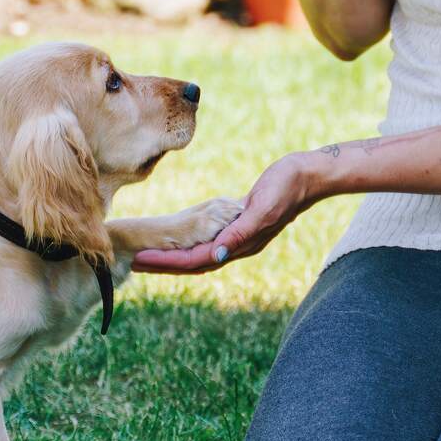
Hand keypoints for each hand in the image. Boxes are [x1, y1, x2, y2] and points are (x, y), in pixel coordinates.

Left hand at [131, 152, 325, 273]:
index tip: (141, 260)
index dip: (167, 262)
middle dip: (164, 264)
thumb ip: (240, 233)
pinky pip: (208, 240)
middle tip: (133, 262)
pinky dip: (190, 243)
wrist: (307, 176)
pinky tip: (179, 240)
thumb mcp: (262, 208)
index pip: (196, 260)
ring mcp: (239, 236)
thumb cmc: (286, 187)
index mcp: (241, 244)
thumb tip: (216, 256)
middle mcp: (238, 246)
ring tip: (150, 255)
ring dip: (174, 257)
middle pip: (194, 263)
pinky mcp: (239, 223)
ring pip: (200, 254)